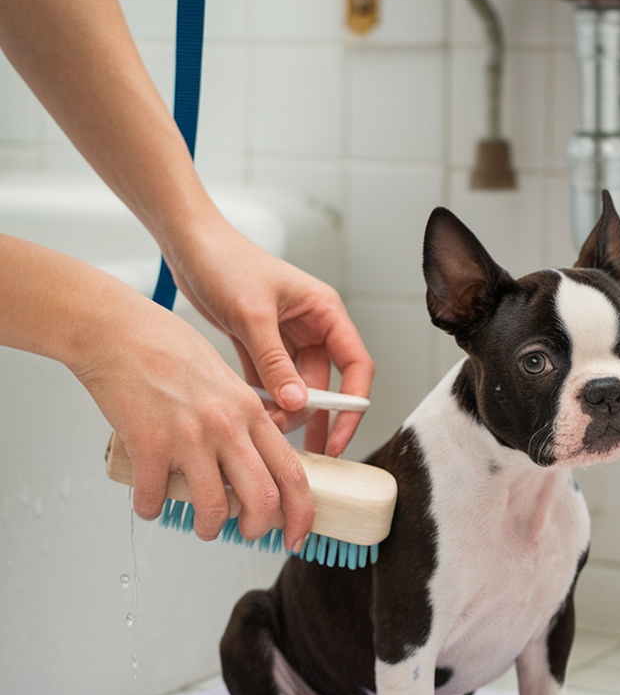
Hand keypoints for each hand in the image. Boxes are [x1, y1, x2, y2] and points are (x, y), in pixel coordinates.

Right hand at [73, 279, 315, 548]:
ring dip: (209, 528)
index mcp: (250, 411)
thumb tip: (252, 461)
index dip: (301, 514)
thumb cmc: (164, 348)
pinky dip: (152, 508)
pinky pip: (156, 498)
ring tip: (202, 524)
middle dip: (259, 529)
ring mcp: (190, 437)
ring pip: (215, 509)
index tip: (296, 534)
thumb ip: (242, 419)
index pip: (293, 473)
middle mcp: (227, 426)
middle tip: (248, 533)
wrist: (116, 331)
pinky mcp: (150, 444)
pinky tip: (150, 500)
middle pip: (263, 500)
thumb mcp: (224, 380)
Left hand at [168, 221, 373, 457]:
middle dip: (311, 416)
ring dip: (284, 412)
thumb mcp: (253, 315)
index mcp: (324, 312)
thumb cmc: (225, 262)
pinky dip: (263, 401)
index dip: (352, 405)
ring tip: (264, 430)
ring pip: (296, 388)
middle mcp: (311, 327)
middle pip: (325, 385)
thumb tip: (298, 405)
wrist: (187, 244)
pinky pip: (270, 383)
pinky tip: (252, 417)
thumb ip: (276, 363)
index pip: (356, 366)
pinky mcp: (260, 346)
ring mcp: (286, 339)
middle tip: (298, 450)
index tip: (338, 436)